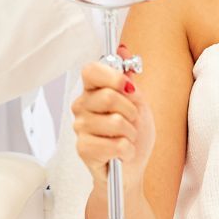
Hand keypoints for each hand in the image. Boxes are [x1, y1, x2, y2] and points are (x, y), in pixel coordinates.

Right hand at [72, 43, 154, 190]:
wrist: (132, 169)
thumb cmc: (134, 136)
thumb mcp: (138, 103)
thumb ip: (129, 78)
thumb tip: (123, 49)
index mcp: (92, 91)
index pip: (91, 70)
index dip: (112, 76)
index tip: (129, 88)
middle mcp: (81, 106)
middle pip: (108, 96)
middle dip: (131, 111)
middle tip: (132, 121)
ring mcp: (80, 127)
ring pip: (115, 122)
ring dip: (130, 133)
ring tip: (127, 139)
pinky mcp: (83, 149)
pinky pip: (115, 144)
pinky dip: (127, 150)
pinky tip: (121, 154)